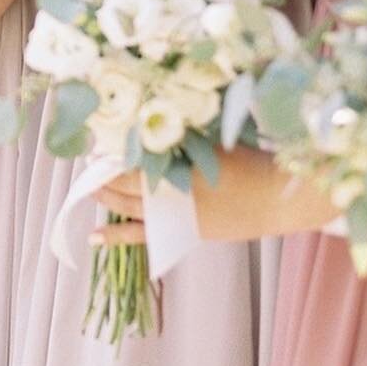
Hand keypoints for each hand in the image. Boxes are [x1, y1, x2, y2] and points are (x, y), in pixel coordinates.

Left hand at [92, 145, 335, 245]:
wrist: (279, 198)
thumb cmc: (248, 161)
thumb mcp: (210, 143)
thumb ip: (177, 141)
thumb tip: (143, 128)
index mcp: (177, 171)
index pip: (130, 166)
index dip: (108, 158)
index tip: (93, 147)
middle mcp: (172, 197)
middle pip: (125, 186)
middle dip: (103, 176)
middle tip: (88, 163)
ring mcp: (176, 218)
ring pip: (129, 209)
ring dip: (107, 198)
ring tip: (88, 189)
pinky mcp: (184, 233)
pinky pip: (144, 237)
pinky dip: (118, 234)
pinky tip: (93, 237)